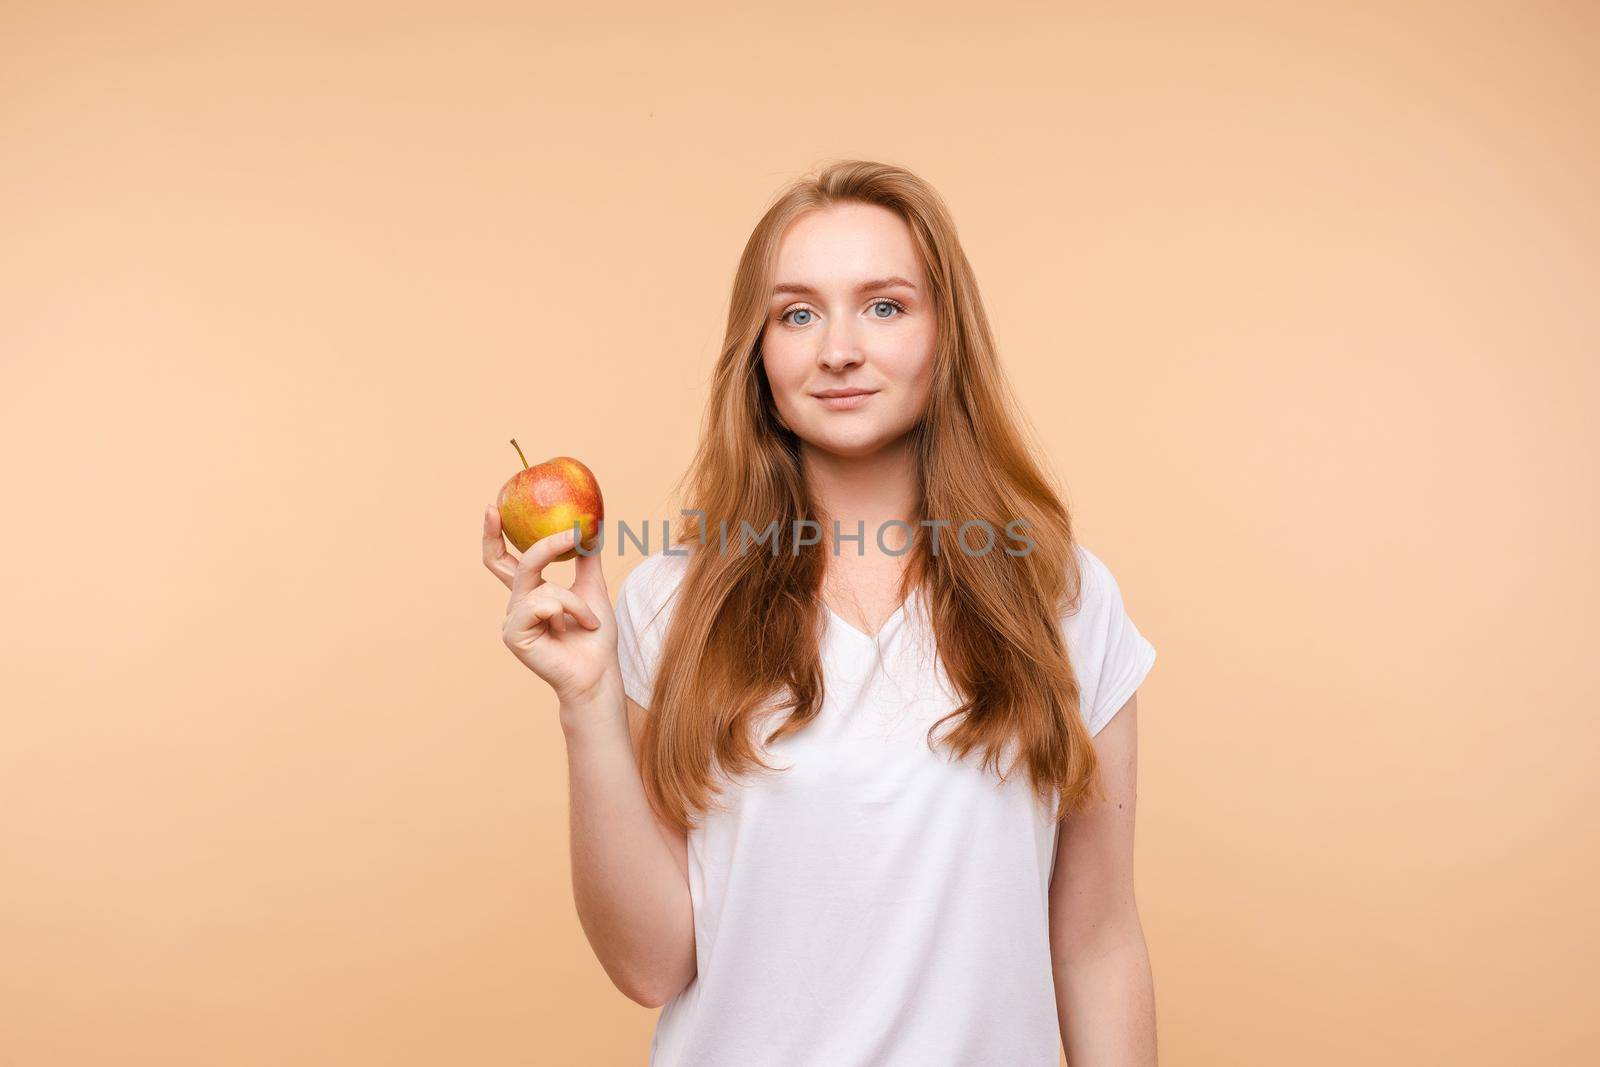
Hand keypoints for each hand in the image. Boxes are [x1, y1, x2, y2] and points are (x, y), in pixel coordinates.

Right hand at [482, 504, 618, 705]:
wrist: (599, 672)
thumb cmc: (595, 638)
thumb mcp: (593, 589)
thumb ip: (586, 559)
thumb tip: (591, 525)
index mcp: (531, 594)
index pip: (507, 561)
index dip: (495, 536)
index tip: (493, 508)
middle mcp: (517, 606)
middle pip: (507, 563)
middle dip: (496, 535)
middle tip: (496, 510)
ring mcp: (512, 621)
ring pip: (541, 585)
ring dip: (574, 599)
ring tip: (589, 620)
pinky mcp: (513, 634)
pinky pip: (543, 602)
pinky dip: (568, 609)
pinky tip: (575, 628)